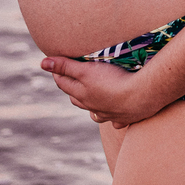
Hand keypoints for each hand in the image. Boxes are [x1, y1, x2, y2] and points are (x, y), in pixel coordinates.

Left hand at [40, 57, 166, 128]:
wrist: (143, 95)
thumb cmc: (114, 80)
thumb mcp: (87, 70)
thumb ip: (66, 66)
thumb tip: (41, 63)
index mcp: (82, 95)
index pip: (64, 84)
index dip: (58, 73)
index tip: (56, 64)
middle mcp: (93, 107)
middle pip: (77, 100)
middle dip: (73, 90)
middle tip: (73, 79)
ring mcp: (110, 114)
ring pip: (95, 114)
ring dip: (91, 108)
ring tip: (91, 101)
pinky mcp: (126, 117)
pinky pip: (117, 121)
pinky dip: (114, 119)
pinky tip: (116, 116)